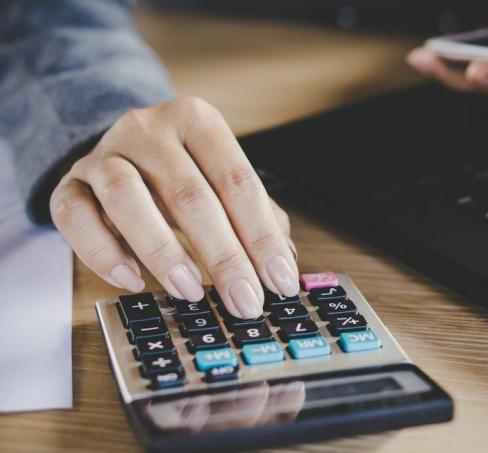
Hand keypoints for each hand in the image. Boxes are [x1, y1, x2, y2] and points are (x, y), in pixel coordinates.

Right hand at [50, 97, 298, 317]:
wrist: (121, 150)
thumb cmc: (183, 171)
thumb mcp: (222, 180)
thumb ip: (256, 214)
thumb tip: (285, 260)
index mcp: (197, 120)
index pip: (237, 180)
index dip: (262, 235)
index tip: (280, 281)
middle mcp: (148, 129)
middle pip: (190, 194)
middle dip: (224, 256)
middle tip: (245, 300)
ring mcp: (103, 154)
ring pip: (127, 198)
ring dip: (163, 252)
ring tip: (190, 291)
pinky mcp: (68, 183)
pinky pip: (75, 217)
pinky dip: (103, 253)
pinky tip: (132, 281)